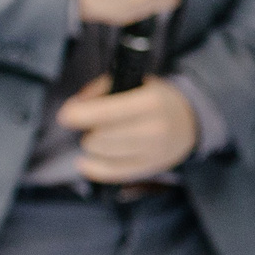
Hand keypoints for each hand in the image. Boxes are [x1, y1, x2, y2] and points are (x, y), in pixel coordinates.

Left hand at [57, 76, 199, 182]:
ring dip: (92, 145)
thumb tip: (74, 106)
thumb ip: (101, 89)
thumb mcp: (133, 81)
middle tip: (94, 123)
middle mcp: (154, 129)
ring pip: (103, 155)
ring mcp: (152, 152)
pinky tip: (86, 161)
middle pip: (101, 137)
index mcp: (150, 102)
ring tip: (98, 136)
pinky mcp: (148, 168)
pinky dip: (93, 167)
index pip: (108, 113)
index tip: (65, 115)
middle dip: (89, 129)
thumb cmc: (153, 98)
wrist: (190, 120)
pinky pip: (111, 173)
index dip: (80, 115)